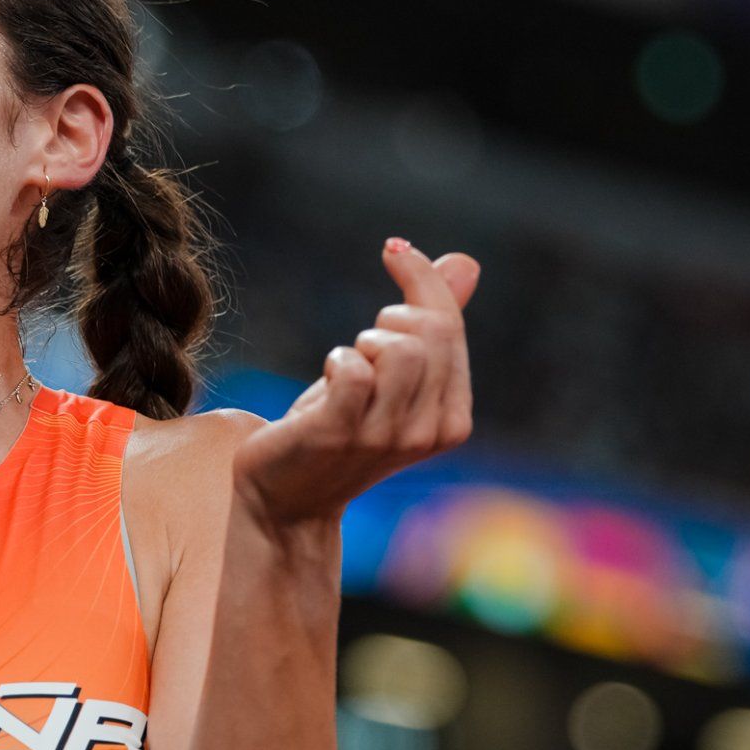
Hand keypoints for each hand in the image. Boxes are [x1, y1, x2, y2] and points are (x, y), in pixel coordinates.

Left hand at [232, 237, 479, 531]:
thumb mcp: (388, 376)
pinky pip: (353, 371)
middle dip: (392, 316)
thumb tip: (466, 263)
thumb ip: (429, 323)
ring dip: (364, 343)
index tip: (393, 250)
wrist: (282, 499)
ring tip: (346, 366)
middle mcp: (430, 433)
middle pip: (430, 332)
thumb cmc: (335, 429)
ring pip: (400, 349)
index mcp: (453, 420)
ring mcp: (388, 438)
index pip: (450, 327)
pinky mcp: (342, 434)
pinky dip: (337, 361)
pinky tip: (327, 379)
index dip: (422, 280)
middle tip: (362, 341)